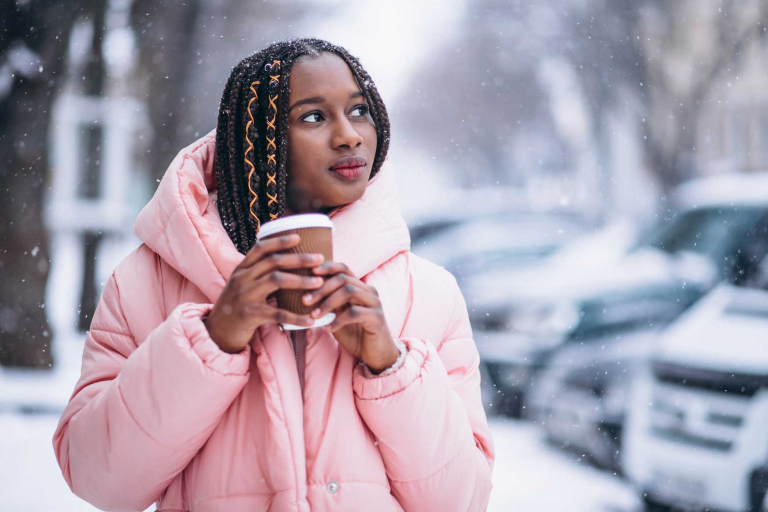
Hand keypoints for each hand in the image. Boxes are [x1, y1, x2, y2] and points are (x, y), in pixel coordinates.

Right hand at [204, 234, 325, 352]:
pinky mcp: (251, 315)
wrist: (216, 332)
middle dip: (299, 258)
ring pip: (277, 281)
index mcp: (241, 269)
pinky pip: (278, 314)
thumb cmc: (234, 306)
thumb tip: (282, 262)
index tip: (298, 237)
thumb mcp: (240, 285)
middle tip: (320, 259)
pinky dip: (296, 317)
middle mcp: (242, 279)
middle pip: (274, 262)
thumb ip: (256, 274)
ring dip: (301, 280)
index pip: (260, 248)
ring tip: (320, 283)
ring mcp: (245, 296)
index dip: (279, 241)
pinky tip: (310, 320)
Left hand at [303, 262, 398, 372]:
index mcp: (360, 288)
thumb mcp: (338, 316)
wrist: (376, 354)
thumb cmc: (355, 334)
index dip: (327, 267)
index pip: (343, 268)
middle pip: (343, 278)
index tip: (310, 272)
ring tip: (315, 316)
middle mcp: (369, 291)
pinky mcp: (377, 318)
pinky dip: (338, 320)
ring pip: (349, 291)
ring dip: (327, 303)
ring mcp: (374, 303)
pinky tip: (328, 328)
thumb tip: (305, 295)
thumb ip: (329, 304)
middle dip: (321, 288)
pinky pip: (354, 313)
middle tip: (305, 300)